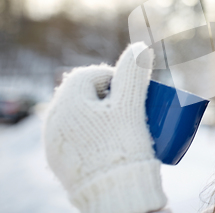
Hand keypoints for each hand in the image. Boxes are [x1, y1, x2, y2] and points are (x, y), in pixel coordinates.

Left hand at [42, 42, 167, 212]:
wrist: (112, 191)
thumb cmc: (123, 144)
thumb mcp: (131, 105)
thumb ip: (133, 73)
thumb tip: (139, 46)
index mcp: (68, 99)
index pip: (89, 75)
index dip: (113, 78)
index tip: (130, 91)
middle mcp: (53, 117)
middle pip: (82, 94)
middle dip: (105, 95)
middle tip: (128, 108)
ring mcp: (53, 139)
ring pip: (76, 114)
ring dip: (96, 112)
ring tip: (119, 124)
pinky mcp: (57, 158)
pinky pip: (71, 134)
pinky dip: (87, 131)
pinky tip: (103, 140)